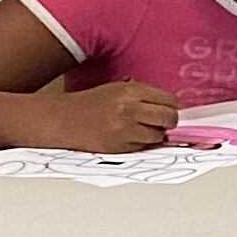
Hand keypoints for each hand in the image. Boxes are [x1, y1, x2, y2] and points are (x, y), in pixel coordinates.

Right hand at [47, 80, 181, 153]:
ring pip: (159, 136)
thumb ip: (143, 95)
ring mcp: (126, 130)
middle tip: (163, 122)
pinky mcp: (120, 147)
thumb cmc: (92, 103)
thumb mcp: (118, 89)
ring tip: (143, 129)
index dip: (171, 106)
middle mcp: (131, 110)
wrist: (65, 120)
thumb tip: (170, 105)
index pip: (171, 100)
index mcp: (132, 91)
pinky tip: (131, 137)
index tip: (168, 108)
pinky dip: (142, 143)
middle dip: (170, 121)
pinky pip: (144, 147)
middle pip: (170, 118)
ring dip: (156, 134)